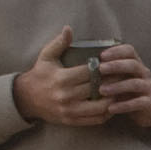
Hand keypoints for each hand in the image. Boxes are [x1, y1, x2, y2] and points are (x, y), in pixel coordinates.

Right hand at [13, 31, 150, 137]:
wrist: (25, 99)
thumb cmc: (39, 74)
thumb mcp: (46, 57)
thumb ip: (59, 43)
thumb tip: (69, 28)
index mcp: (61, 78)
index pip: (90, 72)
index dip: (104, 68)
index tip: (114, 63)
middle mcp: (66, 95)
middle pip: (97, 89)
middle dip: (113, 82)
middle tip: (125, 76)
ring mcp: (69, 110)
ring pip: (99, 107)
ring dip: (113, 100)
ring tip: (121, 91)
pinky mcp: (71, 121)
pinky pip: (95, 120)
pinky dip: (107, 113)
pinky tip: (113, 105)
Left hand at [81, 41, 150, 139]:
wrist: (148, 108)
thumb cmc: (126, 90)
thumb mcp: (119, 77)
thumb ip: (108, 70)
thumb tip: (84, 63)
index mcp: (136, 63)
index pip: (129, 51)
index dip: (116, 51)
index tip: (101, 55)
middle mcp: (144, 73)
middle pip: (133, 65)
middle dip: (116, 66)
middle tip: (100, 69)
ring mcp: (148, 88)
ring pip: (135, 84)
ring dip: (118, 86)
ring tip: (102, 90)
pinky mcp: (149, 103)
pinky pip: (138, 103)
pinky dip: (124, 105)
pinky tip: (111, 108)